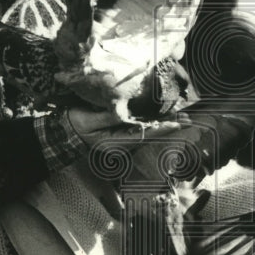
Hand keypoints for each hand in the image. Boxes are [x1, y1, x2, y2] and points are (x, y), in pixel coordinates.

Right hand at [61, 107, 183, 147]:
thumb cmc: (76, 125)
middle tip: (188, 118)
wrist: (66, 132)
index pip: (144, 135)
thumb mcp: (89, 120)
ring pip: (150, 130)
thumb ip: (107, 116)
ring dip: (165, 123)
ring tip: (182, 116)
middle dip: (169, 126)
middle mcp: (124, 143)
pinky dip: (156, 121)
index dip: (161, 128)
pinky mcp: (123, 132)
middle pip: (151, 134)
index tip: (176, 123)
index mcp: (116, 143)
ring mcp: (124, 139)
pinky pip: (143, 127)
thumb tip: (123, 111)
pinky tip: (166, 115)